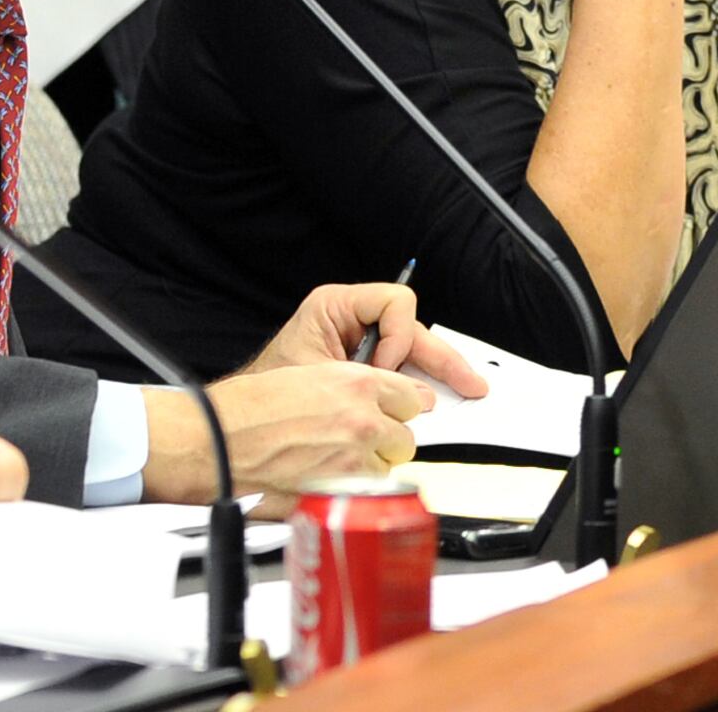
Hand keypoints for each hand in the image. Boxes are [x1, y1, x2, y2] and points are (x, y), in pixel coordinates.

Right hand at [140, 361, 430, 502]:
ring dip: (372, 466)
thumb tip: (376, 399)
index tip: (396, 411)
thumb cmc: (250, 409)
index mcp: (357, 385)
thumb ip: (351, 387)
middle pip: (407, 437)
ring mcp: (355, 461)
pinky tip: (329, 479)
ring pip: (390, 469)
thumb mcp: (309, 375)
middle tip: (362, 439)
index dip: (402, 406)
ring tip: (339, 461)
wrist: (222, 439)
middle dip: (388, 440)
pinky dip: (353, 490)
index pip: (413, 397)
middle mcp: (363, 422)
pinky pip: (366, 493)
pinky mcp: (341, 493)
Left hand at [252, 280, 489, 400]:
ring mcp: (362, 341)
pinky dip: (419, 383)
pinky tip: (437, 399)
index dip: (398, 337)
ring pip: (413, 349)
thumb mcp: (317, 375)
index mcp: (337, 306)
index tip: (382, 372)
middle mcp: (354, 318)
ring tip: (468, 388)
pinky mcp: (365, 363)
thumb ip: (361, 380)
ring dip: (438, 370)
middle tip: (469, 382)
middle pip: (411, 329)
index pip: (393, 303)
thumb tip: (410, 395)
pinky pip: (402, 367)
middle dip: (441, 357)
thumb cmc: (271, 388)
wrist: (248, 414)